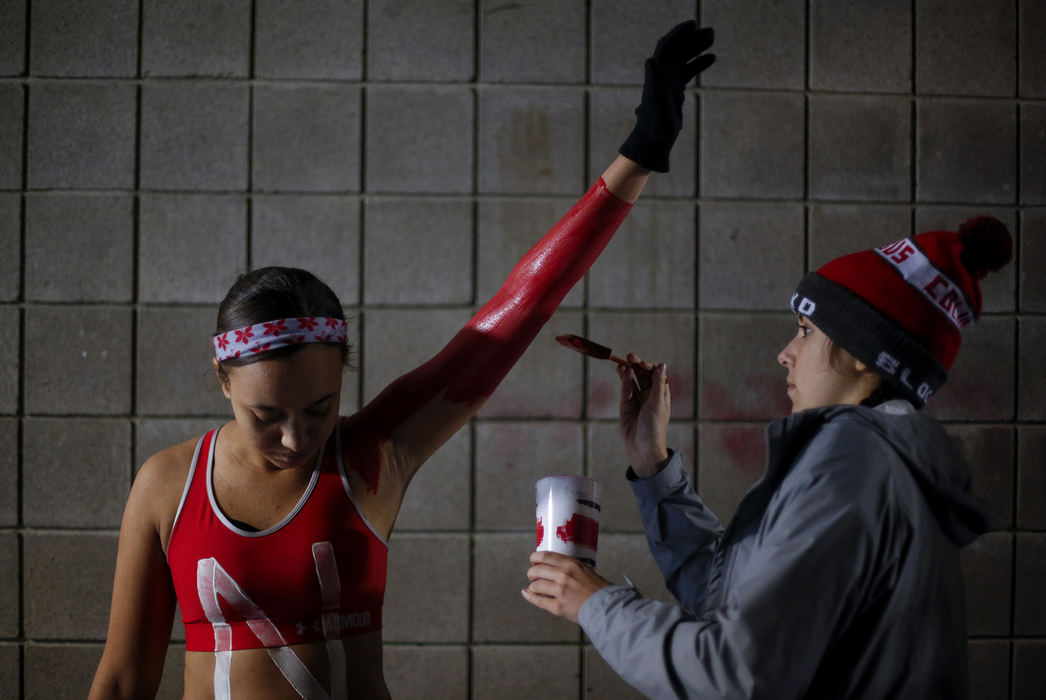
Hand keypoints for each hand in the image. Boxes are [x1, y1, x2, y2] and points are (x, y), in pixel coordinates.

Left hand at [521, 551, 612, 622]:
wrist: (606, 607)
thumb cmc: (598, 589)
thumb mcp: (585, 569)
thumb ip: (569, 567)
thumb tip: (553, 566)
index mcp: (571, 564)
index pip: (545, 556)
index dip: (535, 557)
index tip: (533, 560)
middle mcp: (564, 576)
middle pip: (537, 570)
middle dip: (532, 572)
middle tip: (533, 575)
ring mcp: (560, 591)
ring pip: (535, 585)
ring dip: (533, 586)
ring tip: (535, 587)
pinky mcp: (558, 607)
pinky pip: (538, 600)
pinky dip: (530, 596)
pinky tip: (526, 593)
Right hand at [618, 353, 669, 476]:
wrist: (642, 447)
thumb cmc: (655, 427)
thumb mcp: (658, 403)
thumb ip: (658, 383)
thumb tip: (662, 364)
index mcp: (661, 394)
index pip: (656, 375)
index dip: (650, 367)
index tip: (643, 365)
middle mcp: (649, 395)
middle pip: (643, 375)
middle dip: (638, 365)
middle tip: (630, 357)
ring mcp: (637, 399)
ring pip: (633, 380)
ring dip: (629, 370)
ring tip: (624, 361)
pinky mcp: (626, 405)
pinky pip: (625, 389)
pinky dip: (624, 380)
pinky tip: (622, 371)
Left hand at [619, 21, 715, 171]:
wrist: (654, 141)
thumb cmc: (655, 124)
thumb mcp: (657, 102)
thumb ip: (655, 80)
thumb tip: (651, 60)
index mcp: (657, 74)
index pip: (667, 46)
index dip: (678, 33)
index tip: (693, 24)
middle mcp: (661, 75)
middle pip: (677, 50)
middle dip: (692, 38)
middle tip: (711, 31)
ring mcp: (668, 82)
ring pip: (683, 59)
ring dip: (697, 47)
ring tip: (713, 38)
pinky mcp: (674, 91)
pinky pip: (687, 71)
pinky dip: (698, 62)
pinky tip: (712, 58)